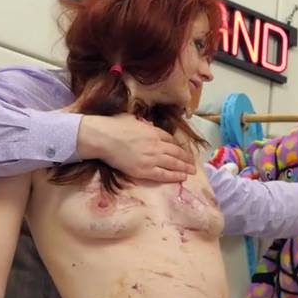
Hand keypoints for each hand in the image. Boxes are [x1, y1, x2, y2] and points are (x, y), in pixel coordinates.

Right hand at [77, 114, 196, 181]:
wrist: (103, 137)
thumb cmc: (113, 126)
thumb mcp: (132, 119)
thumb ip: (142, 123)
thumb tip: (146, 125)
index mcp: (153, 132)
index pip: (170, 139)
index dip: (178, 146)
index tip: (182, 151)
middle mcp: (156, 145)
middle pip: (176, 152)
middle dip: (186, 158)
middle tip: (193, 163)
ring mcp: (152, 158)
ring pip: (173, 164)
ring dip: (184, 168)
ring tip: (192, 171)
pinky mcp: (144, 170)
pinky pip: (164, 175)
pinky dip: (174, 176)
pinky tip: (182, 177)